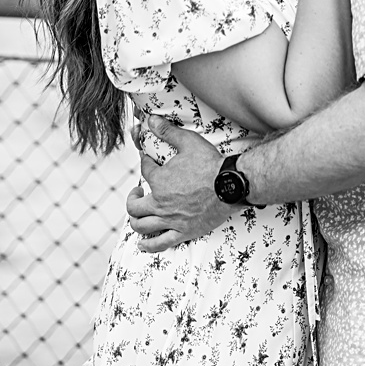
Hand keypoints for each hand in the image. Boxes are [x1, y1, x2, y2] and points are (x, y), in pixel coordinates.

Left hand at [125, 115, 229, 251]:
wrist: (231, 185)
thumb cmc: (210, 164)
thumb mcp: (188, 142)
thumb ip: (167, 131)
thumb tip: (150, 119)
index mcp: (159, 180)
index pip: (143, 170)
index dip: (145, 162)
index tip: (149, 159)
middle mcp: (161, 203)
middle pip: (134, 205)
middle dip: (133, 197)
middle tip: (139, 191)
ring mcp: (172, 220)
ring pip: (141, 225)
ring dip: (136, 219)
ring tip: (140, 211)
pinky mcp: (184, 232)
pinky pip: (160, 243)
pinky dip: (149, 245)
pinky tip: (143, 244)